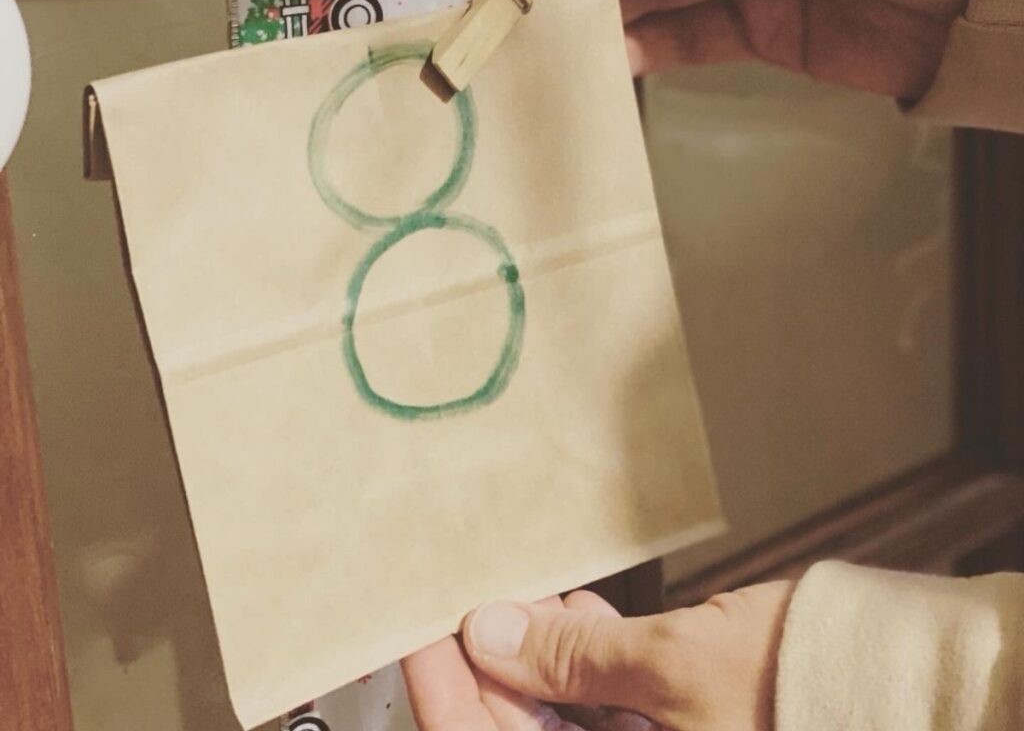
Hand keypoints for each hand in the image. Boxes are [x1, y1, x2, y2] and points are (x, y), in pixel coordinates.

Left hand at [401, 581, 793, 730]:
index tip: (416, 632)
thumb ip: (572, 660)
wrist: (893, 688)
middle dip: (493, 663)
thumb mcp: (673, 668)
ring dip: (540, 655)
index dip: (446, 690)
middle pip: (522, 727)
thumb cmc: (799, 691)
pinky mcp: (680, 726)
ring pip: (565, 713)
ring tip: (525, 595)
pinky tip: (582, 611)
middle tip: (469, 598)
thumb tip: (489, 633)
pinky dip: (588, 658)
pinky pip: (610, 701)